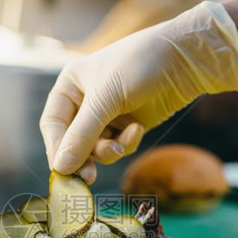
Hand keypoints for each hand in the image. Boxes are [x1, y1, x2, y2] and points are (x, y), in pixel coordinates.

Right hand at [39, 1, 237, 182]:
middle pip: (73, 141)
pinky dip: (127, 142)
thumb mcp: (106, 99)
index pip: (53, 125)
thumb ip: (82, 135)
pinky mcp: (127, 124)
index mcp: (70, 86)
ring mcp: (107, 114)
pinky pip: (118, 145)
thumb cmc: (139, 66)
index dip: (57, 148)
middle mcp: (85, 101)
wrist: (184, 59)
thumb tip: (60, 168)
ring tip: (121, 144)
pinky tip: (138, 128)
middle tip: (89, 177)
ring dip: (109, 150)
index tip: (64, 171)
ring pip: (96, 148)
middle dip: (84, 156)